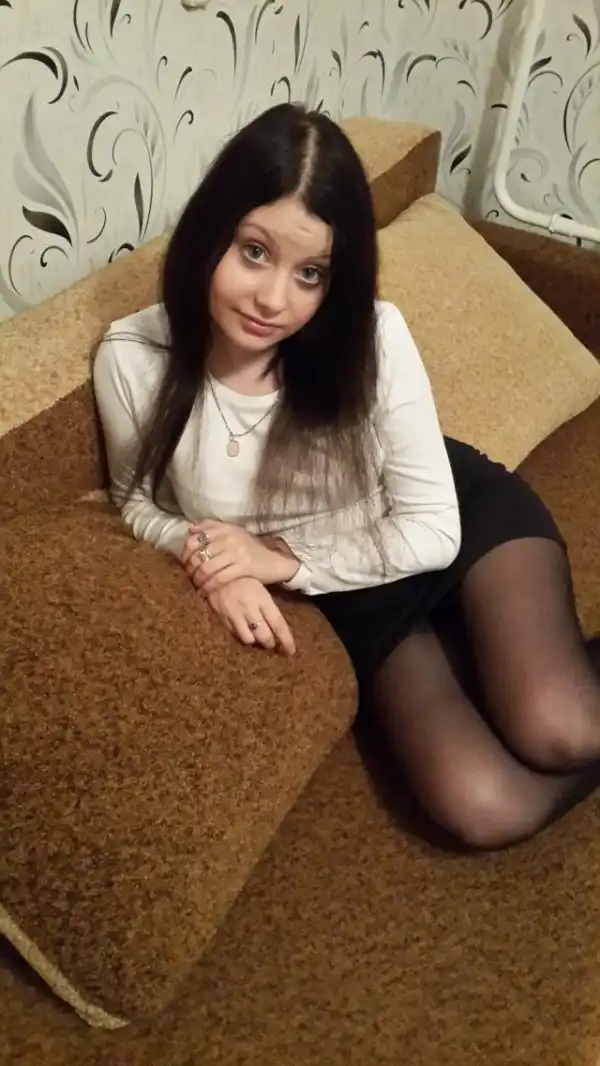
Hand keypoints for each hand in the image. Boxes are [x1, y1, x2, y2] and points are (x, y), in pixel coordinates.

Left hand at [181, 520, 299, 592]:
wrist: (276, 560)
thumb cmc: (252, 548)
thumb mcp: (233, 533)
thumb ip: (212, 528)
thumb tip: (190, 528)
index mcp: (225, 528)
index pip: (195, 539)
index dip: (185, 552)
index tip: (184, 562)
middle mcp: (229, 538)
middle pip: (199, 555)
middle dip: (190, 569)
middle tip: (188, 577)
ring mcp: (236, 552)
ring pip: (207, 568)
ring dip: (198, 580)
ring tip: (196, 585)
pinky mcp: (243, 567)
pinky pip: (219, 579)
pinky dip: (209, 587)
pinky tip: (205, 592)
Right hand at [204, 577, 295, 655]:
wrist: (214, 568)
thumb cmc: (242, 573)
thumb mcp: (260, 583)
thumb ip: (269, 602)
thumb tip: (279, 619)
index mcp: (262, 598)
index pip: (278, 624)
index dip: (286, 640)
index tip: (291, 651)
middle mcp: (249, 609)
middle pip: (264, 636)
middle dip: (271, 643)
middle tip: (274, 644)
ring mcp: (234, 614)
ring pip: (248, 639)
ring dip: (255, 641)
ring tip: (257, 638)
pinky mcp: (221, 617)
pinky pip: (233, 634)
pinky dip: (241, 635)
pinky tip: (243, 631)